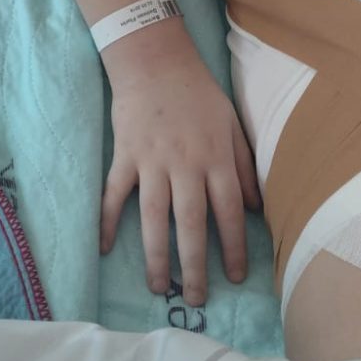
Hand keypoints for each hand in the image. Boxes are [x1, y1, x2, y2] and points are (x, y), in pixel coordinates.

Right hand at [100, 40, 261, 307]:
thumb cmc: (198, 94)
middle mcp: (185, 165)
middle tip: (196, 299)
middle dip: (195, 266)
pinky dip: (107, 220)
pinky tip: (104, 247)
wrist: (155, 61)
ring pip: (154, 217)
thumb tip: (256, 208)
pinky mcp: (124, 155)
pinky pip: (114, 193)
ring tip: (158, 287)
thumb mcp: (232, 124)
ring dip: (156, 255)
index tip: (237, 277)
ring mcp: (151, 161)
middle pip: (191, 224)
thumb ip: (243, 166)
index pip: (229, 212)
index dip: (234, 248)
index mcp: (215, 158)